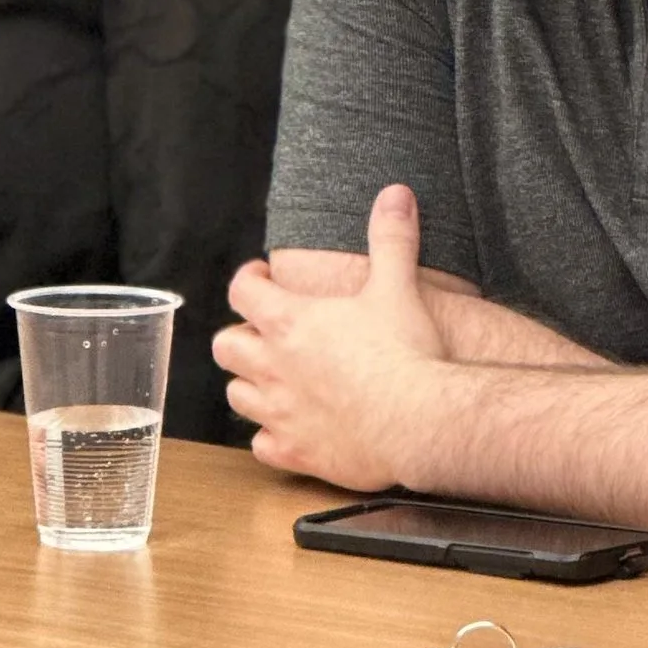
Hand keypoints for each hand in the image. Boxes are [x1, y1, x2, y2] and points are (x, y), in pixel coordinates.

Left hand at [215, 185, 447, 482]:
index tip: (263, 276)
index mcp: (289, 321)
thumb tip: (395, 195)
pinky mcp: (297, 452)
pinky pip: (262, 446)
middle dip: (240, 335)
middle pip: (227, 346)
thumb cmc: (406, 356)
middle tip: (265, 331)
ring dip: (250, 384)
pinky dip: (270, 436)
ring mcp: (281, 413)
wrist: (420, 421)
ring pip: (238, 396)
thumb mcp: (398, 287)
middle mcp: (273, 367)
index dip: (249, 279)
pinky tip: (291, 429)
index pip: (243, 290)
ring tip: (274, 378)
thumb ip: (391, 239)